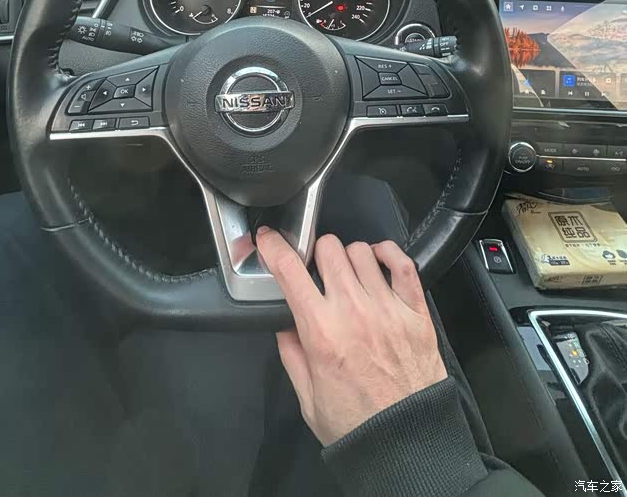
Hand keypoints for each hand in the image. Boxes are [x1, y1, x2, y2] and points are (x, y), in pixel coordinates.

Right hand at [256, 228, 446, 445]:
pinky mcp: (415, 311)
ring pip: (361, 250)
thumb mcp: (308, 398)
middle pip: (328, 248)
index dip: (274, 247)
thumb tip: (284, 324)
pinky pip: (401, 262)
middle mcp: (354, 311)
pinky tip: (378, 263)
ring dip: (349, 257)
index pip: (290, 271)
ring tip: (350, 275)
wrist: (407, 443)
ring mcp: (388, 307)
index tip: (268, 240)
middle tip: (317, 272)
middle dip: (316, 254)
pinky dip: (387, 253)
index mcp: (321, 332)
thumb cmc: (358, 425)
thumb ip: (292, 354)